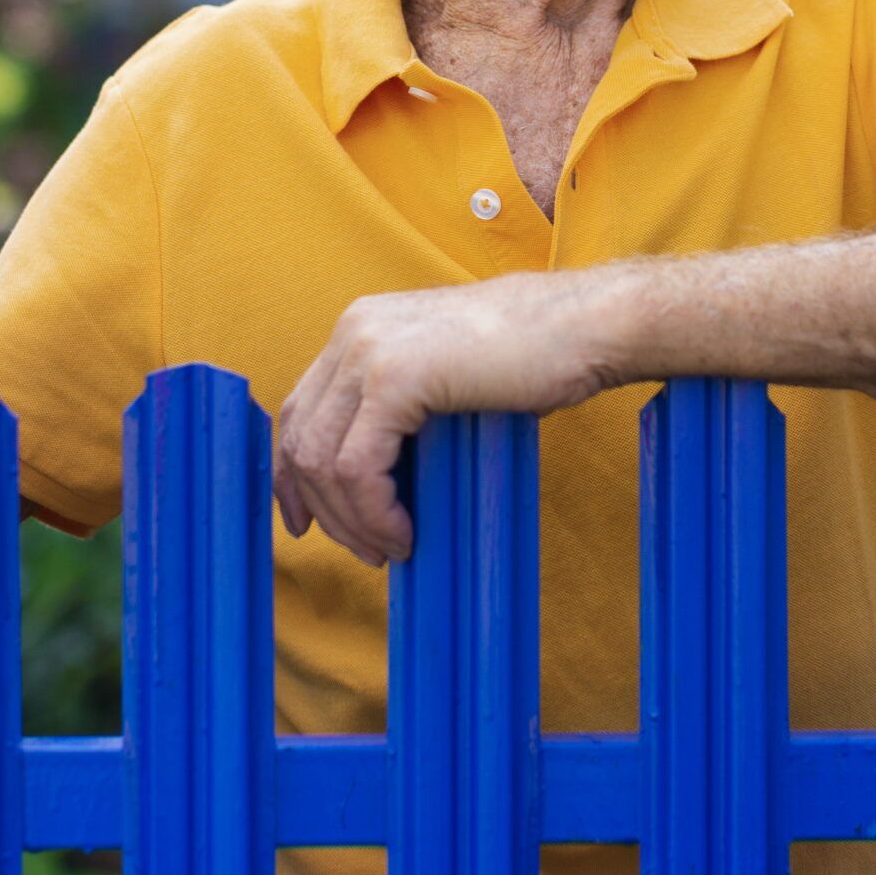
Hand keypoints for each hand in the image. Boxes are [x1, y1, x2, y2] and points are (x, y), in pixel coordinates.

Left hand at [272, 272, 612, 566]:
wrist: (584, 326)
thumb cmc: (533, 355)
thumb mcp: (445, 372)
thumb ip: (400, 406)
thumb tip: (372, 478)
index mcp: (362, 325)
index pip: (299, 410)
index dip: (291, 475)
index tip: (305, 521)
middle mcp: (355, 330)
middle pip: (301, 438)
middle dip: (322, 508)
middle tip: (365, 549)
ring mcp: (370, 350)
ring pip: (323, 460)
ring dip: (352, 519)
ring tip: (390, 546)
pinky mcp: (395, 378)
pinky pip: (359, 469)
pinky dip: (375, 513)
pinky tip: (406, 532)